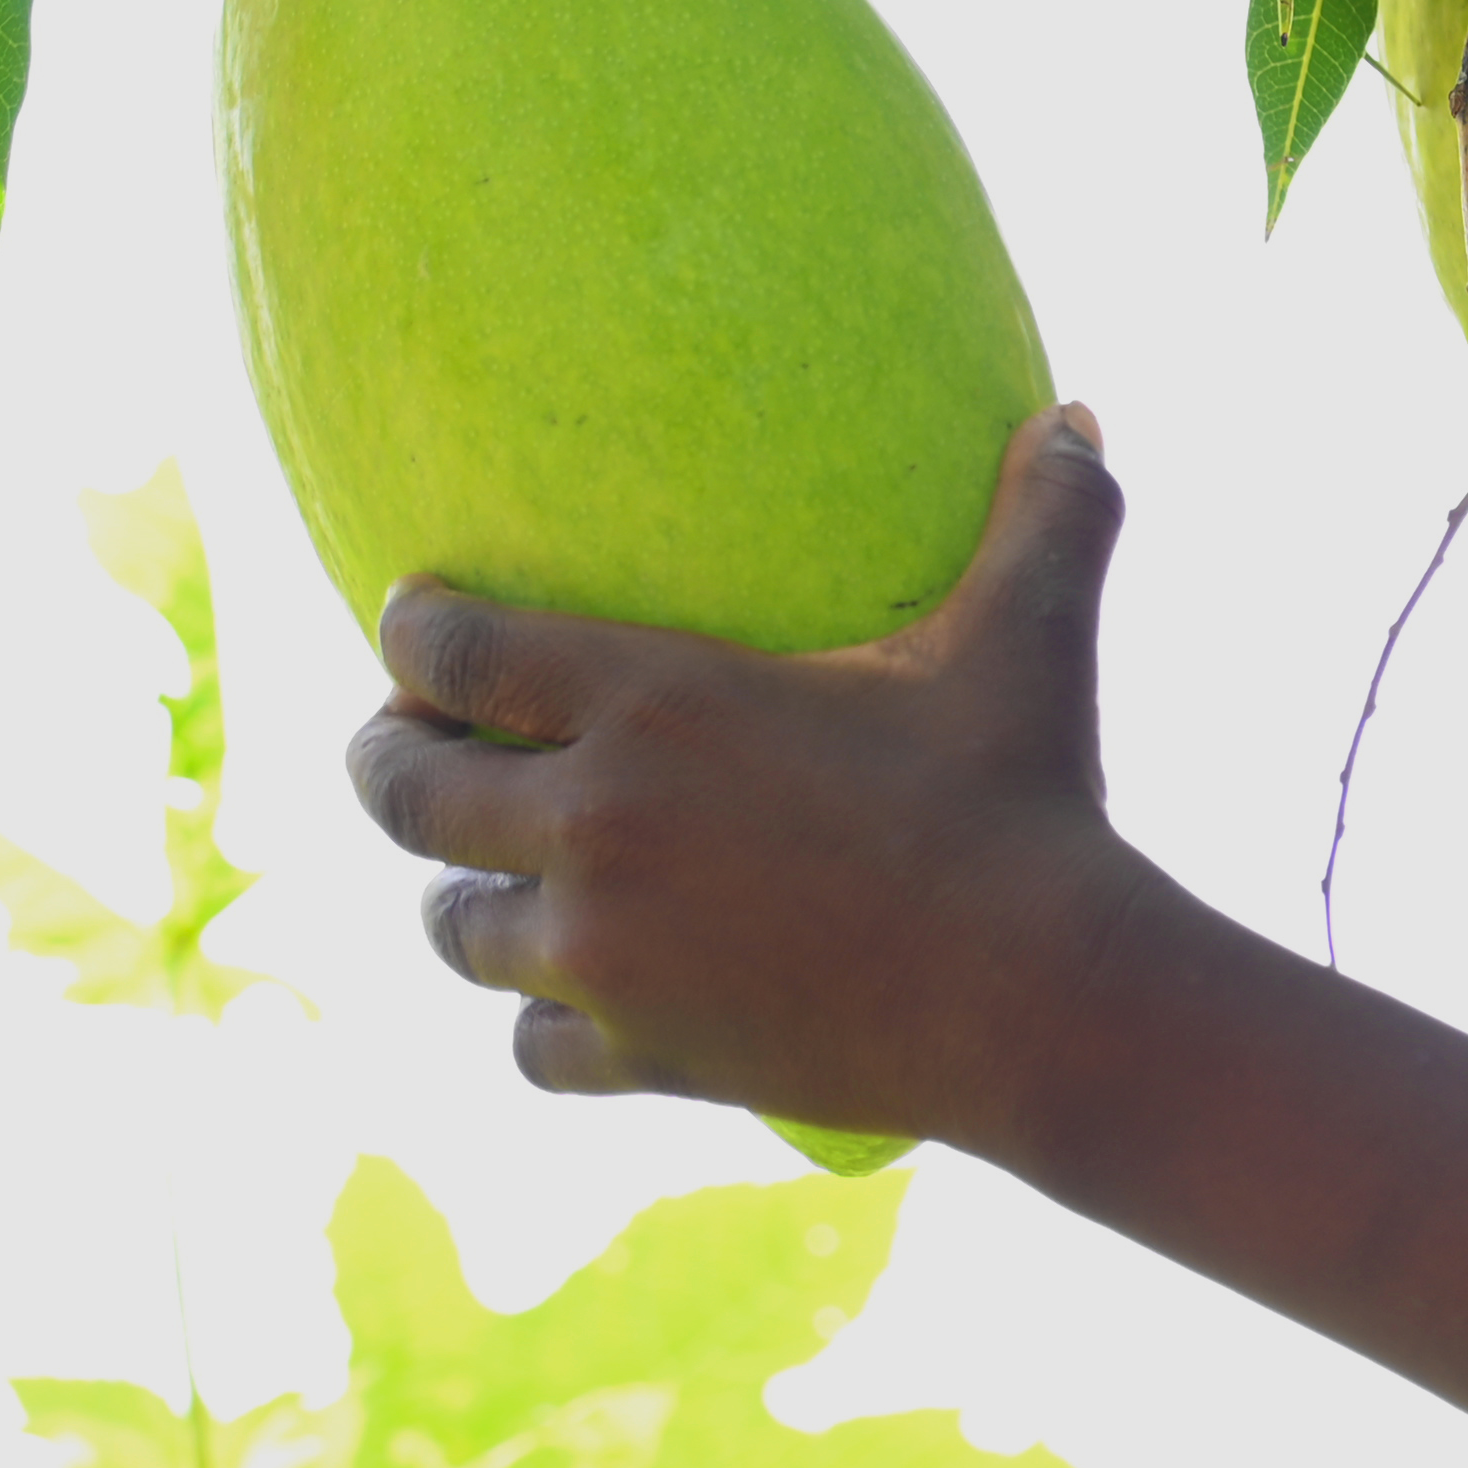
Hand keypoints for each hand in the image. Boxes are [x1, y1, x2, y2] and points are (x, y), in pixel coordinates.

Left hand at [347, 406, 1148, 1146]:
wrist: (1040, 999)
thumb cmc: (1025, 803)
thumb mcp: (1027, 643)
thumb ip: (1044, 518)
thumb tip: (1080, 414)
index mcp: (652, 700)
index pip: (451, 650)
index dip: (411, 630)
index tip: (413, 622)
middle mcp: (597, 822)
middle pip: (404, 792)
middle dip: (387, 760)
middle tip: (403, 747)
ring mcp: (607, 952)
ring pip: (455, 926)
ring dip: (461, 898)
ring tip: (484, 882)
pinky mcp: (644, 1053)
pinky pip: (530, 1045)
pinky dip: (540, 1023)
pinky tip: (563, 1006)